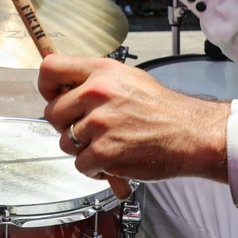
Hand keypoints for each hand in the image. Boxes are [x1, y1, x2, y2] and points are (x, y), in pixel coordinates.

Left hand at [38, 55, 229, 182]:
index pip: (50, 68)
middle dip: (65, 124)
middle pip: (51, 112)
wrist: (191, 133)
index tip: (54, 97)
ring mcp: (99, 123)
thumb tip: (65, 87)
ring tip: (106, 144)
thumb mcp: (127, 77)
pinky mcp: (104, 152)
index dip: (46, 86)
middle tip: (87, 129)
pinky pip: (80, 164)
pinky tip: (111, 160)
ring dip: (82, 148)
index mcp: (101, 71)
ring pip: (65, 141)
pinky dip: (94, 168)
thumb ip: (95, 80)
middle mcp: (97, 93)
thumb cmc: (162, 109)